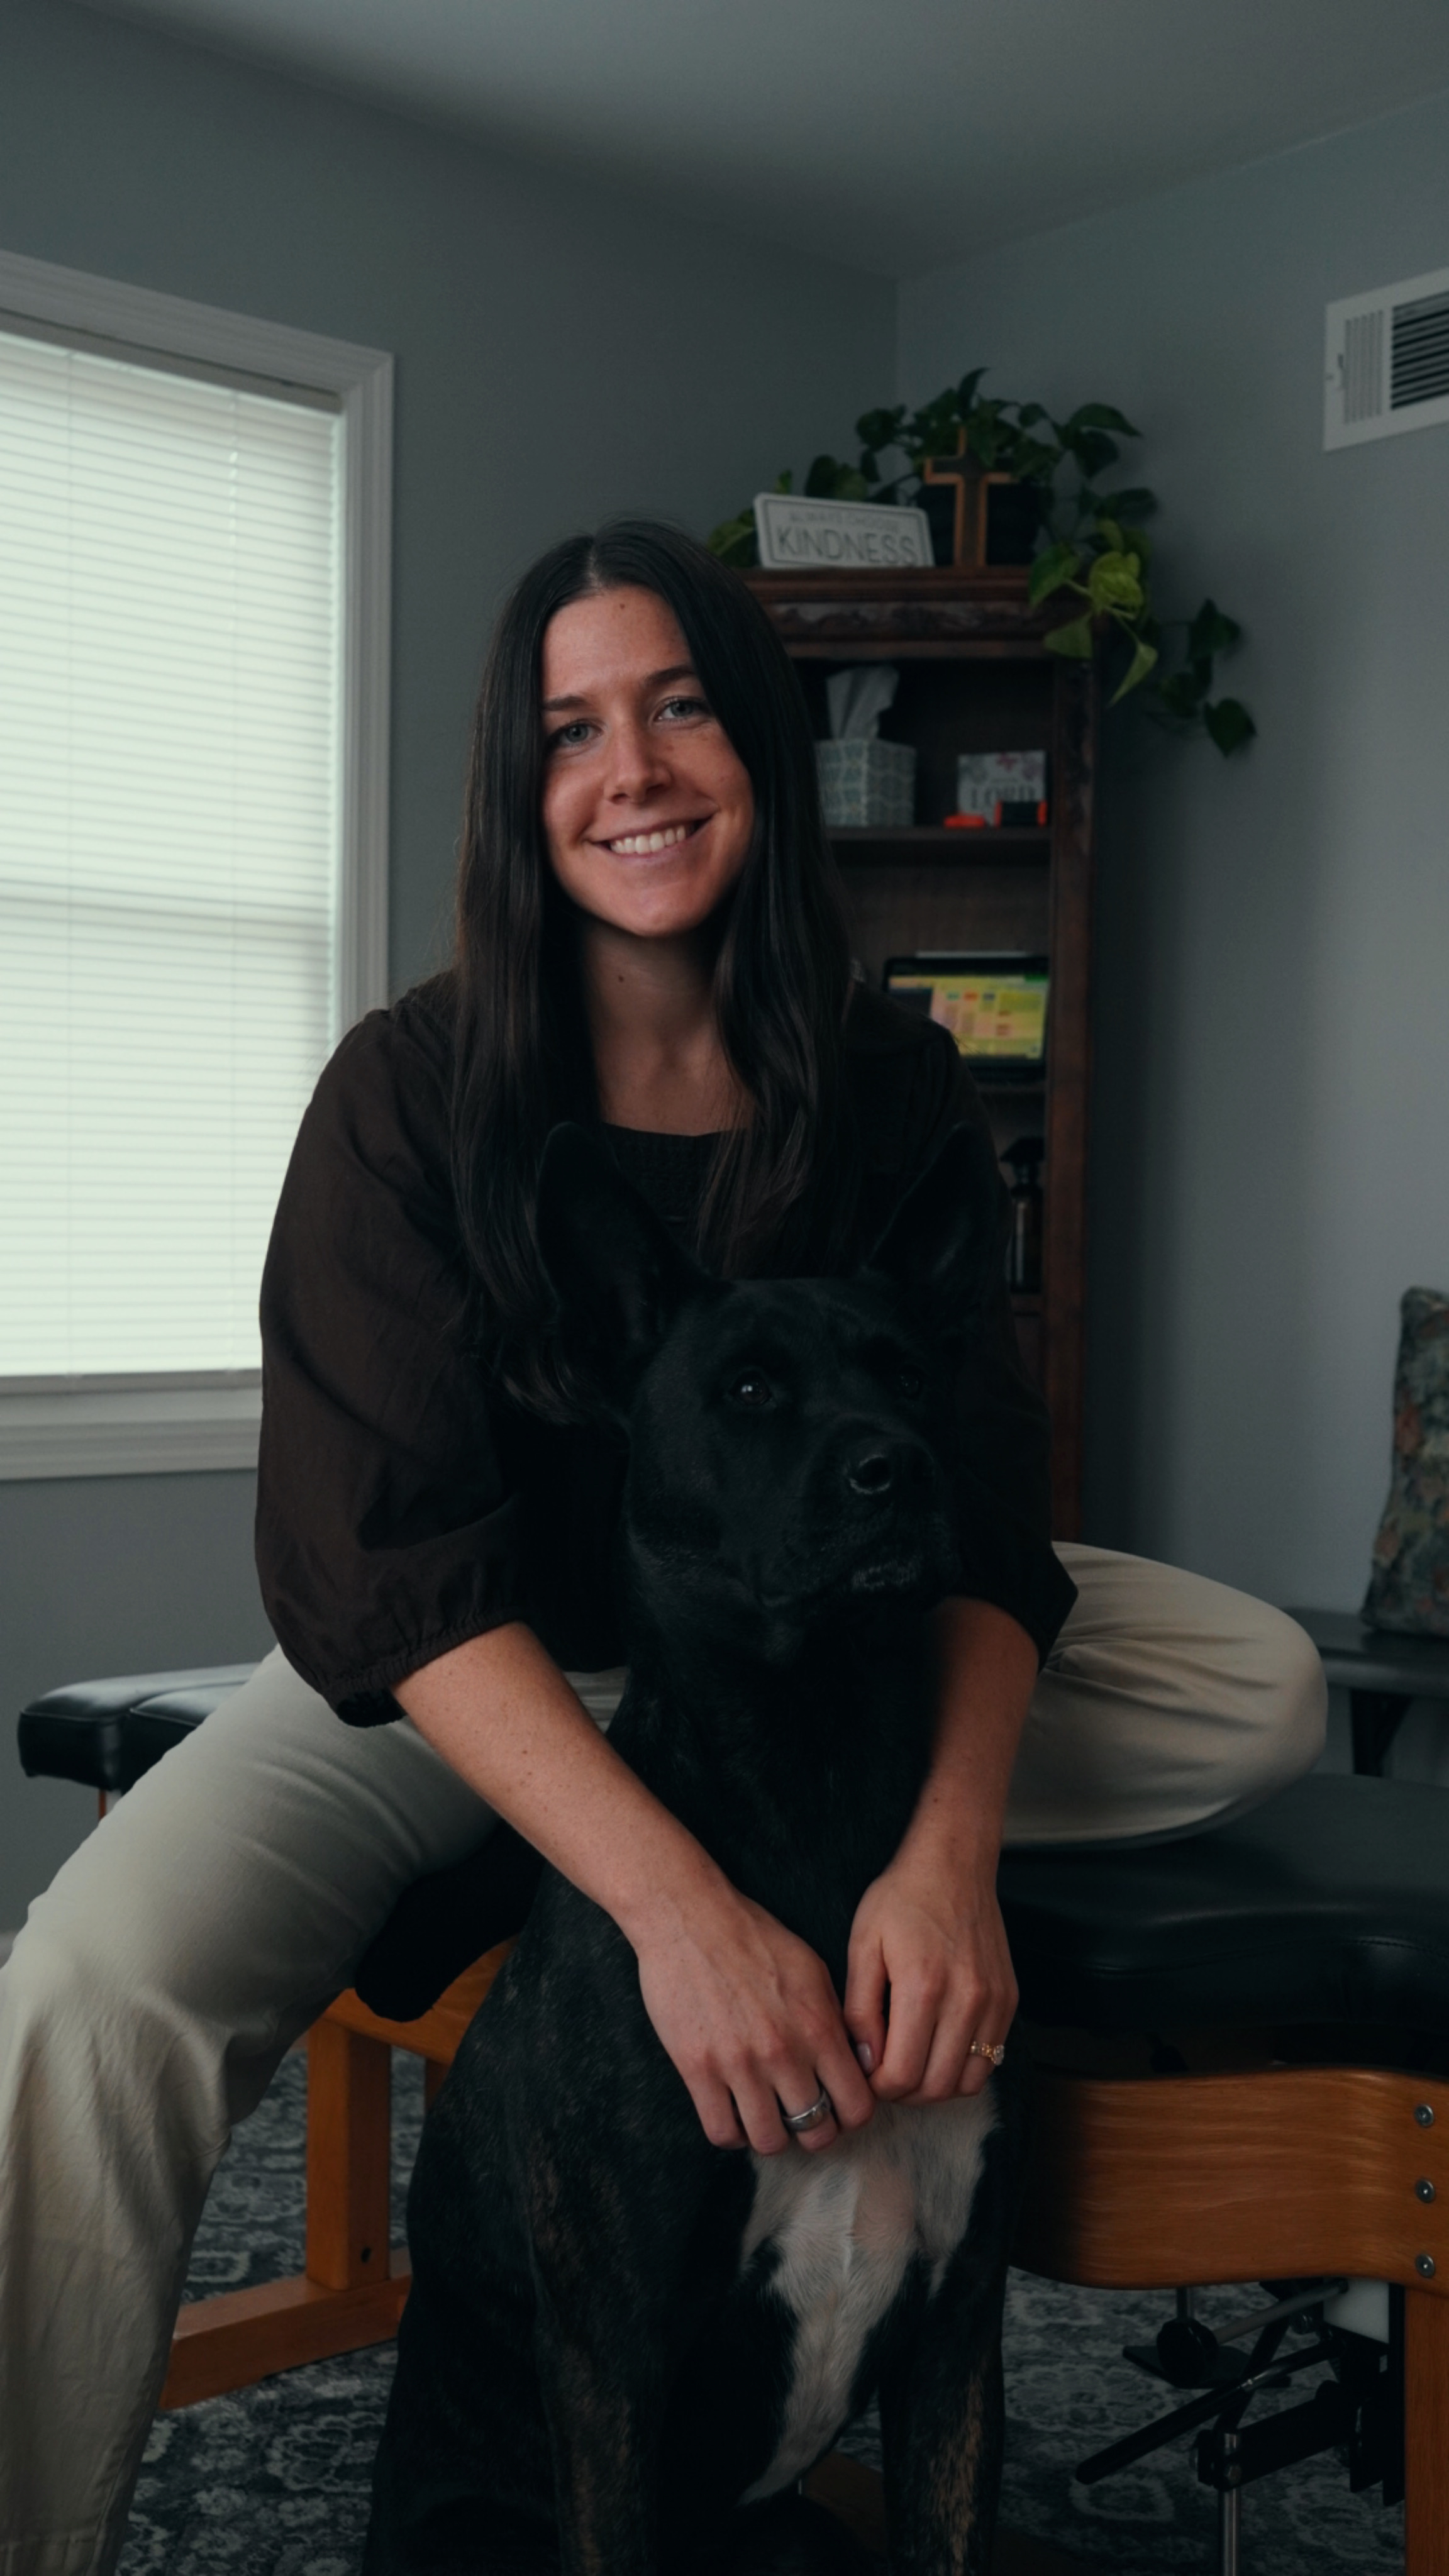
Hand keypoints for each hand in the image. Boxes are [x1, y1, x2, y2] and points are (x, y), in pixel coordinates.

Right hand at [633, 1884, 876, 2157]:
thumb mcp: (812, 1970)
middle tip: (801, 2115)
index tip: (838, 2107)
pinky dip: (732, 2132)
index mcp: (819, 2027)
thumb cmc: (752, 1937)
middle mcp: (785, 2052)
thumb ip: (834, 2021)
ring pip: (770, 2141)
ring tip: (765, 2116)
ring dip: (772, 2135)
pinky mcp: (698, 2069)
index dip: (852, 2115)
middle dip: (815, 2131)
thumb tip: (854, 2064)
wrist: (690, 1917)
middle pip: (817, 2132)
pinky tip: (733, 2111)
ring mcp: (740, 2064)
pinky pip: (722, 2131)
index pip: (858, 2105)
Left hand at [844, 1849, 1017, 2104]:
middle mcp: (965, 2000)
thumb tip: (866, 2063)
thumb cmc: (902, 1900)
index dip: (878, 2087)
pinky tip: (941, 2047)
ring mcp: (993, 2002)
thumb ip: (859, 2009)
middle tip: (886, 2073)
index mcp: (922, 1987)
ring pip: (967, 2082)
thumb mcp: (864, 1946)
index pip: (902, 2075)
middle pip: (936, 2087)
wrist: (953, 1865)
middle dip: (905, 2093)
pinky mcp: (1009, 2000)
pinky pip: (991, 2061)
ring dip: (936, 2086)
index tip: (867, 2073)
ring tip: (914, 2064)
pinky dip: (964, 2068)